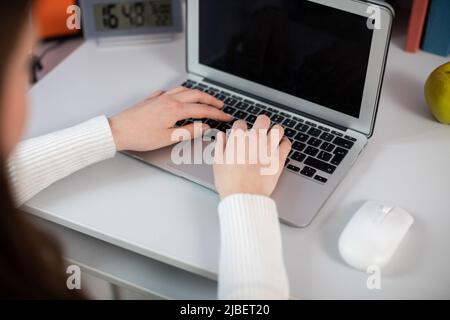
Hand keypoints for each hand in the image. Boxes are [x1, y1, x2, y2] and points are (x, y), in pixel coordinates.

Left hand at [108, 87, 231, 151]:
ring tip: (205, 99)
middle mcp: (169, 99)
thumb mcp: (168, 138)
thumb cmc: (140, 136)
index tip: (225, 116)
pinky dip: (181, 93)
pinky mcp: (152, 99)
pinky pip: (171, 91)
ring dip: (197, 94)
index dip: (216, 113)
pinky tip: (180, 97)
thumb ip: (189, 131)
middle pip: (196, 95)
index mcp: (175, 109)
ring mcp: (160, 97)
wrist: (118, 131)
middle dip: (211, 99)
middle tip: (221, 105)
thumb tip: (204, 127)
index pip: (202, 109)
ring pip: (184, 90)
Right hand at [213, 115, 290, 198]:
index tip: (241, 134)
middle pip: (263, 120)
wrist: (244, 197)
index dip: (240, 128)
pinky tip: (280, 147)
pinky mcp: (279, 159)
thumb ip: (221, 146)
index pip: (241, 123)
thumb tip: (222, 136)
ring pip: (278, 129)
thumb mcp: (218, 163)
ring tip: (272, 136)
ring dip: (275, 131)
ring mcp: (268, 149)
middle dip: (261, 122)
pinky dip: (284, 144)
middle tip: (260, 128)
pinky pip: (287, 144)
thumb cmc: (229, 183)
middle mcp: (255, 140)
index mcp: (238, 140)